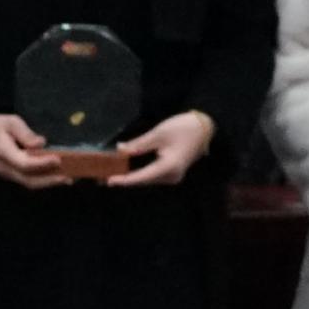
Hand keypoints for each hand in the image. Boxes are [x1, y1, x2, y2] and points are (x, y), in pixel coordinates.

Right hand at [0, 110, 71, 189]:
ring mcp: (3, 173)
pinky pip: (23, 180)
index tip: (59, 159)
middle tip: (69, 178)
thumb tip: (41, 144)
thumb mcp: (9, 121)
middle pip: (29, 181)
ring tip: (64, 180)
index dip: (43, 163)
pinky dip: (38, 180)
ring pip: (27, 183)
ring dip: (46, 183)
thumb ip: (26, 134)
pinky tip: (49, 176)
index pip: (26, 164)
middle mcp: (4, 168)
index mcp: (4, 154)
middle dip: (50, 181)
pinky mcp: (4, 173)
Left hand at [104, 108, 218, 188]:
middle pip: (144, 180)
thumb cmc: (183, 128)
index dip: (124, 180)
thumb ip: (139, 144)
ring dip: (131, 176)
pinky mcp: (172, 171)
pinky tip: (126, 169)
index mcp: (168, 168)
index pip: (142, 177)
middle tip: (104, 178)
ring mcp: (173, 175)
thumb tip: (120, 151)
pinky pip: (152, 174)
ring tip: (112, 174)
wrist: (205, 127)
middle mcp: (171, 176)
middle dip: (125, 179)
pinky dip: (139, 172)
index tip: (108, 181)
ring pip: (147, 179)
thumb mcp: (158, 134)